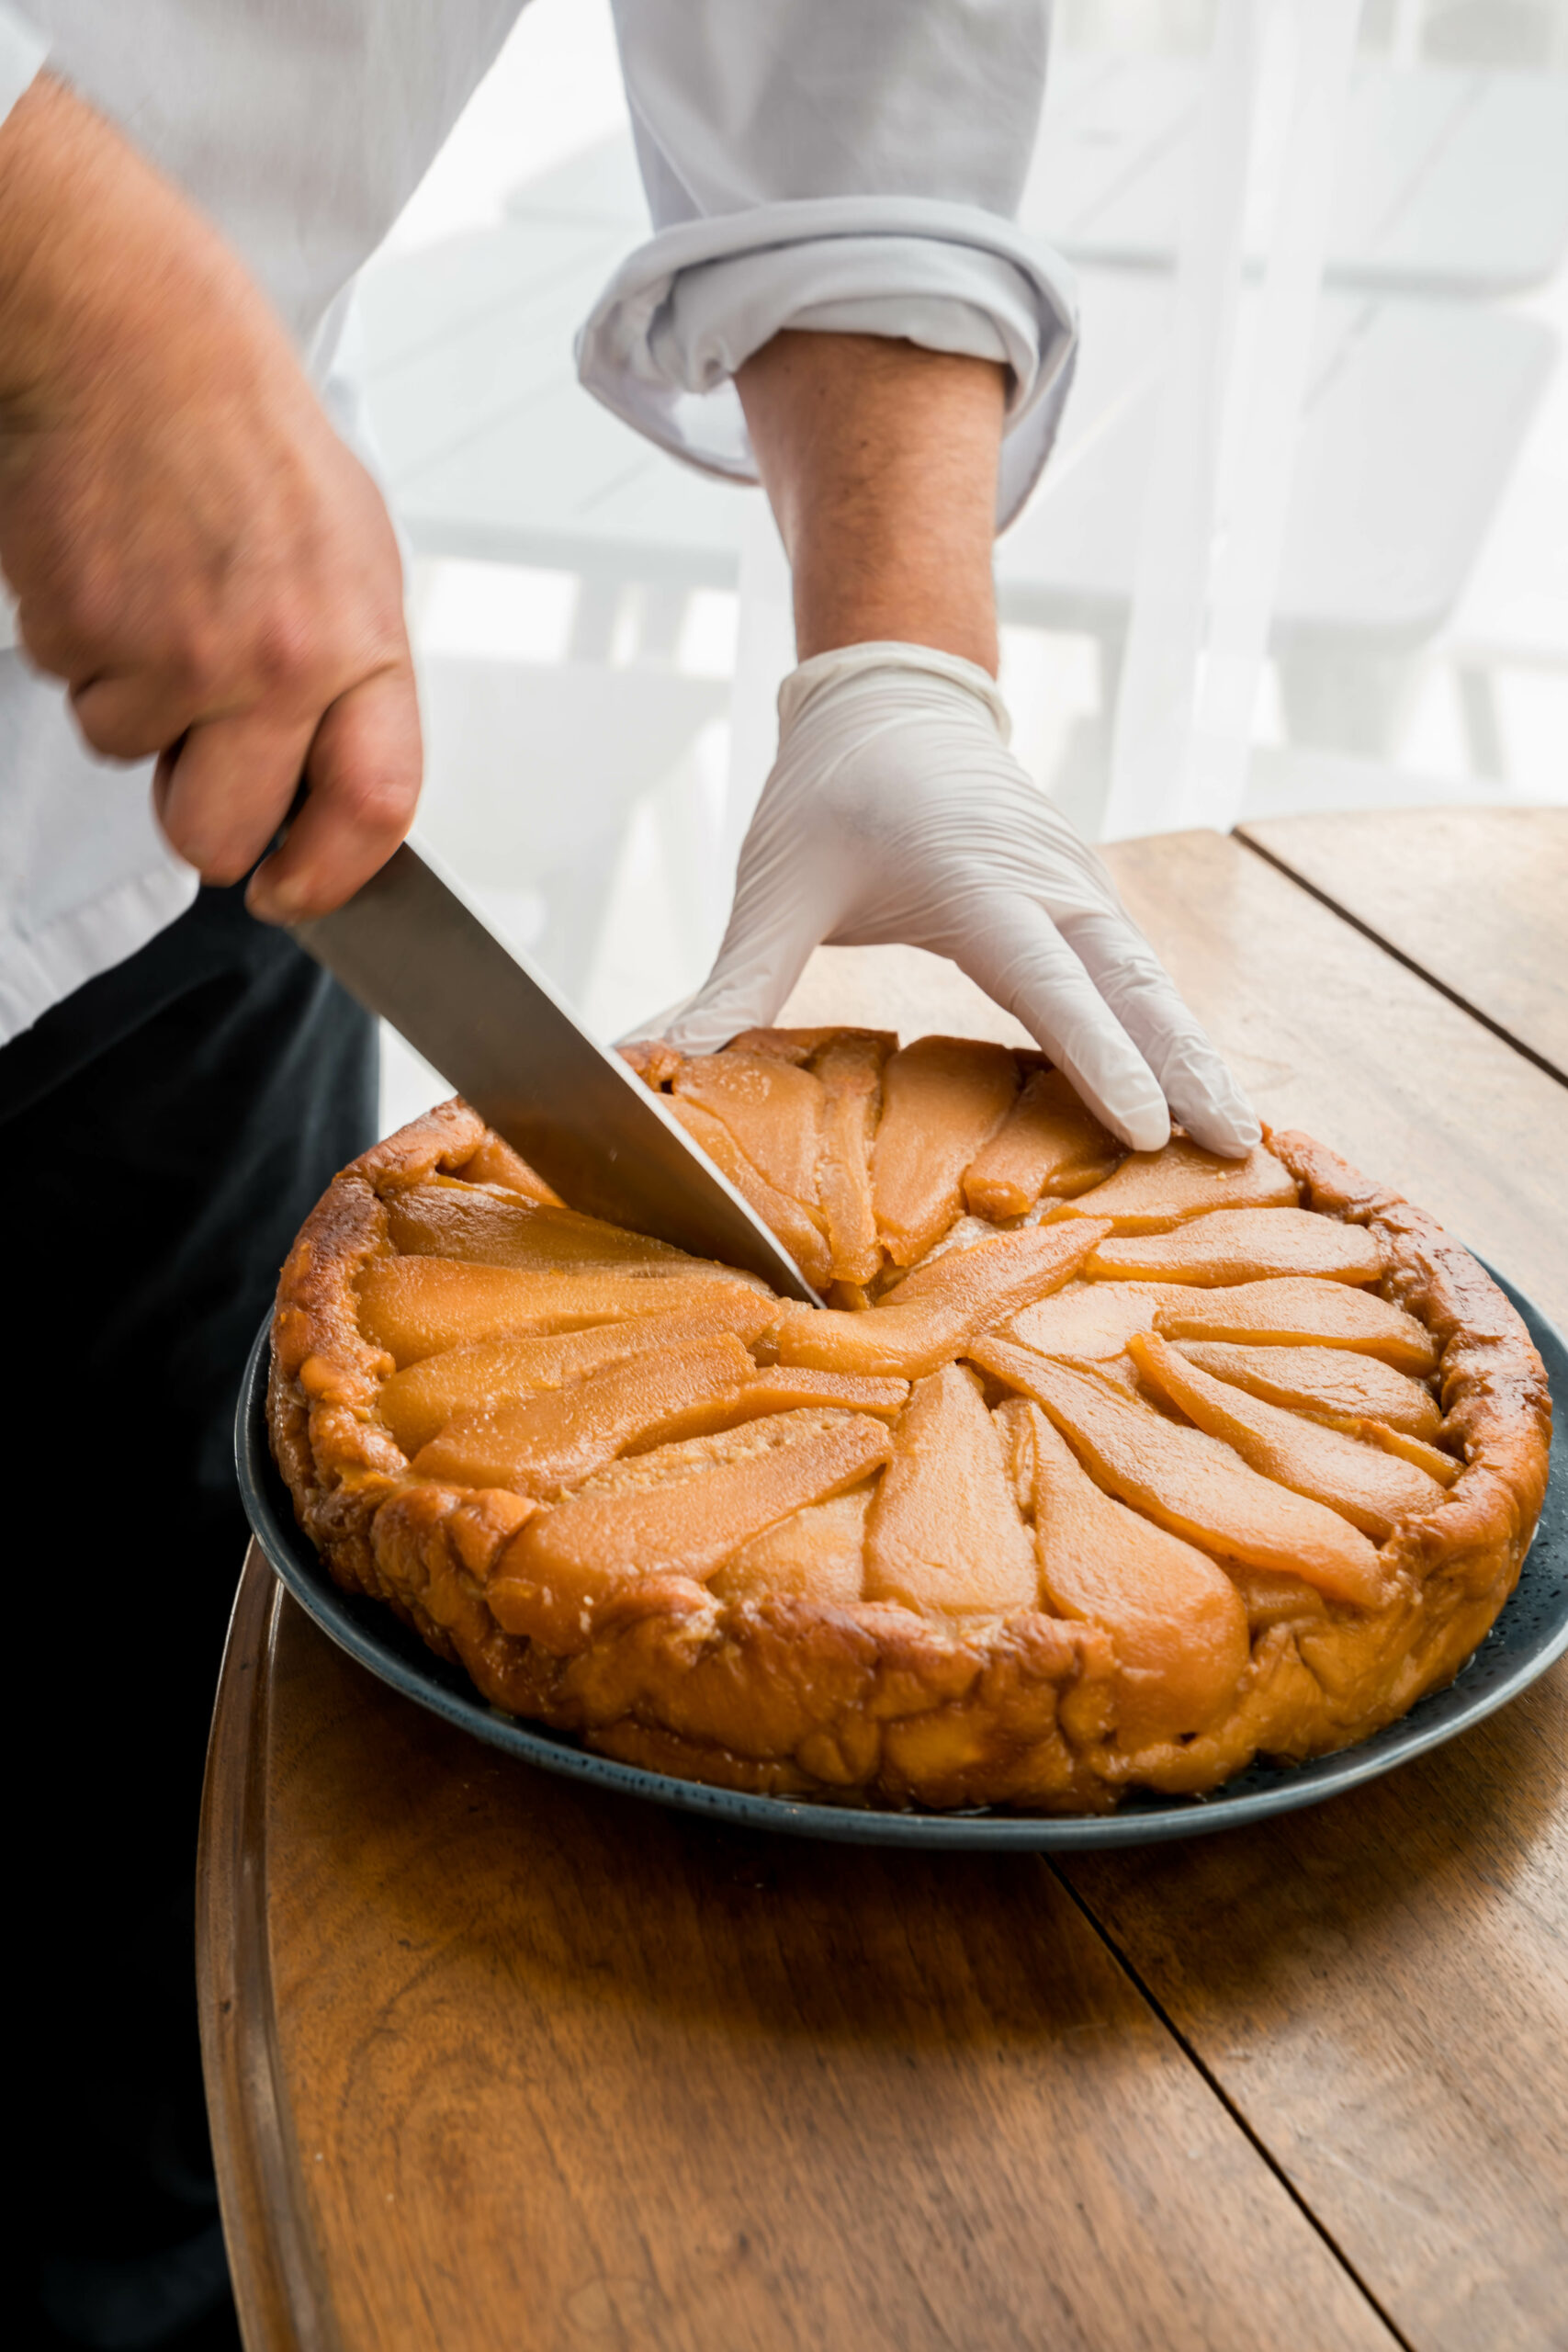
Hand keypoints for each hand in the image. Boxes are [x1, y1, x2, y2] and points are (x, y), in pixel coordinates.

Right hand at [0, 75, 419, 919]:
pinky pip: (73, 690)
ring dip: (133, 704)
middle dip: (200, 826)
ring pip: (131, 758)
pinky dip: (81, 647)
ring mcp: (174, 651)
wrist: (133, 336)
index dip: (329, 874)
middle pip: (221, 833)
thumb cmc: (246, 436)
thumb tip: (335, 785)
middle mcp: (276, 660)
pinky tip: (109, 570)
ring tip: (155, 601)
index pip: (375, 807)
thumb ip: (350, 677)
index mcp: (360, 640)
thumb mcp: (352, 554)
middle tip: (193, 762)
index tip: (296, 891)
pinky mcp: (80, 629)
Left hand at [654, 643, 1259, 1156]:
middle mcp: (1046, 882)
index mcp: (976, 877)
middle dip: (1187, 1065)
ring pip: (1151, 981)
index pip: (1049, 977)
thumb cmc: (829, 789)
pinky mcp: (1083, 900)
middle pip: (1134, 985)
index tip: (1147, 1122)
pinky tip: (1199, 1092)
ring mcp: (1076, 888)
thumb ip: (727, 986)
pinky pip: (1140, 974)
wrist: (893, 698)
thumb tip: (643, 1065)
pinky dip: (1172, 1030)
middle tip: (1239, 1146)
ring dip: (1197, 1053)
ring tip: (1241, 1136)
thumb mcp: (774, 885)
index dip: (1099, 1053)